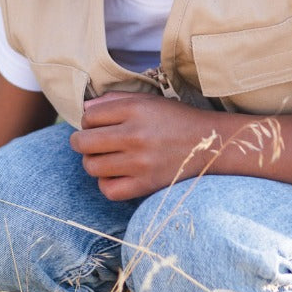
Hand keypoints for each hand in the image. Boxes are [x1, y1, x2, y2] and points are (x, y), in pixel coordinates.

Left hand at [69, 92, 226, 200]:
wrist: (210, 144)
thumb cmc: (176, 119)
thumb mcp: (148, 101)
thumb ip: (114, 100)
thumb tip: (83, 108)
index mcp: (135, 110)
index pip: (88, 116)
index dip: (88, 121)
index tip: (98, 124)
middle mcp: (135, 135)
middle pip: (83, 142)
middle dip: (81, 142)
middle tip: (89, 143)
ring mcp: (140, 162)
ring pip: (91, 166)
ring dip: (92, 163)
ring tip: (104, 158)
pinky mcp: (147, 184)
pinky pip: (109, 190)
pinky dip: (106, 184)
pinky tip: (115, 175)